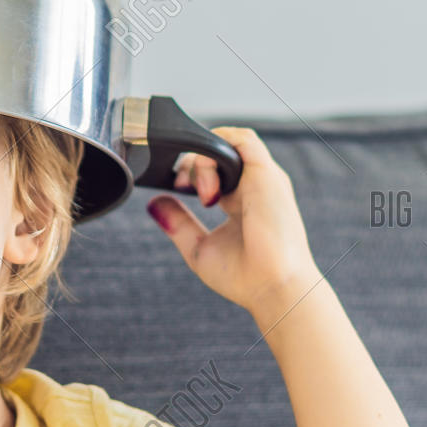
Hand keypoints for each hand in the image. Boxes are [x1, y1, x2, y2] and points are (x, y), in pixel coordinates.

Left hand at [145, 127, 319, 311]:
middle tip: (180, 186)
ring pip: (227, 143)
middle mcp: (253, 187)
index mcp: (240, 203)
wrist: (273, 287)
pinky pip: (242, 139)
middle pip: (217, 155)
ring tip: (200, 192)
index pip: (214, 172)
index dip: (190, 173)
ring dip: (202, 159)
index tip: (177, 189)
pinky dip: (217, 147)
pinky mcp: (266, 173)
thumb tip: (154, 202)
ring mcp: (261, 179)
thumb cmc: (244, 277)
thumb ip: (178, 223)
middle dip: (190, 164)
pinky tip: (207, 179)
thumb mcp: (199, 247)